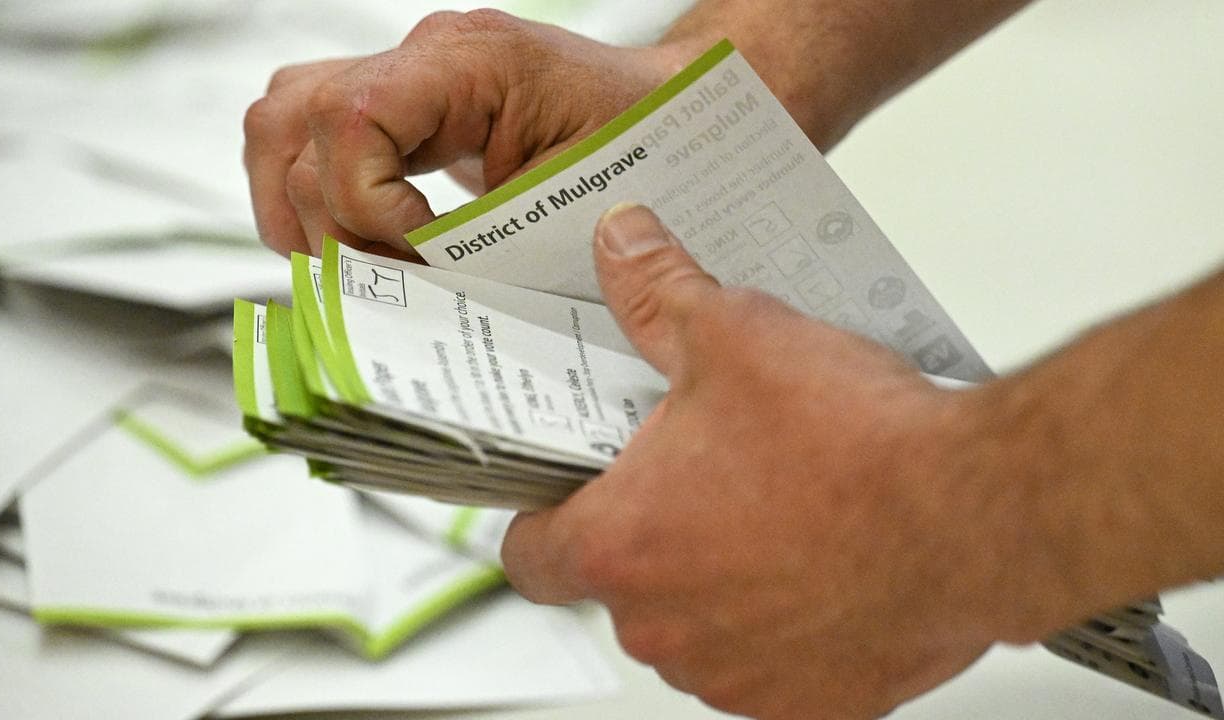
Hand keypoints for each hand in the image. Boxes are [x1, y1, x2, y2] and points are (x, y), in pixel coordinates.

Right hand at [243, 10, 694, 257]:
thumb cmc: (637, 141)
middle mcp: (423, 53)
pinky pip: (307, 126)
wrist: (663, 107)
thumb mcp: (572, 198)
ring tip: (340, 267)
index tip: (417, 254)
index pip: (354, 119)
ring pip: (283, 117)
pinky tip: (342, 240)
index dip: (366, 204)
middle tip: (380, 277)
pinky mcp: (400, 102)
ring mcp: (405, 72)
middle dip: (326, 220)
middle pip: (298, 121)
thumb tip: (405, 289)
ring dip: (293, 202)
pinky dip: (304, 188)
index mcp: (470, 60)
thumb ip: (485, 240)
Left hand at [501, 204, 1023, 719]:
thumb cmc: (855, 447)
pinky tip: (826, 559)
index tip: (571, 494)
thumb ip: (658, 292)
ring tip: (776, 509)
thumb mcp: (734, 335)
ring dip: (720, 580)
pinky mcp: (809, 704)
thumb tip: (623, 246)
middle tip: (707, 473)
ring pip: (698, 626)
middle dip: (655, 530)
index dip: (543, 517)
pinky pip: (772, 662)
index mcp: (622, 546)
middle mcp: (667, 629)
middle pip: (622, 585)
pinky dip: (786, 621)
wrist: (975, 513)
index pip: (528, 554)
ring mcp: (738, 676)